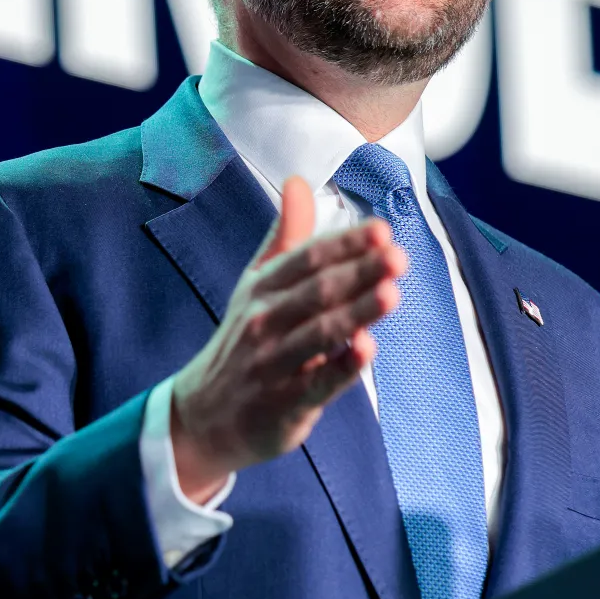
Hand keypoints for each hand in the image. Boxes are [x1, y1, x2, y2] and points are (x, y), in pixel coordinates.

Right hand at [170, 175, 406, 502]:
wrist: (202, 417)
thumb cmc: (243, 340)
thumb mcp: (256, 283)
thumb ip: (287, 235)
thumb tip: (298, 181)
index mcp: (262, 286)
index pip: (307, 257)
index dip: (345, 243)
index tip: (381, 230)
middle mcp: (264, 321)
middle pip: (317, 291)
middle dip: (358, 272)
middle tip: (397, 256)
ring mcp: (273, 363)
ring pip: (319, 334)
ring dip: (356, 313)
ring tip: (390, 293)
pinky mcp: (284, 404)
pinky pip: (317, 384)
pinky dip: (342, 368)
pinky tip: (367, 350)